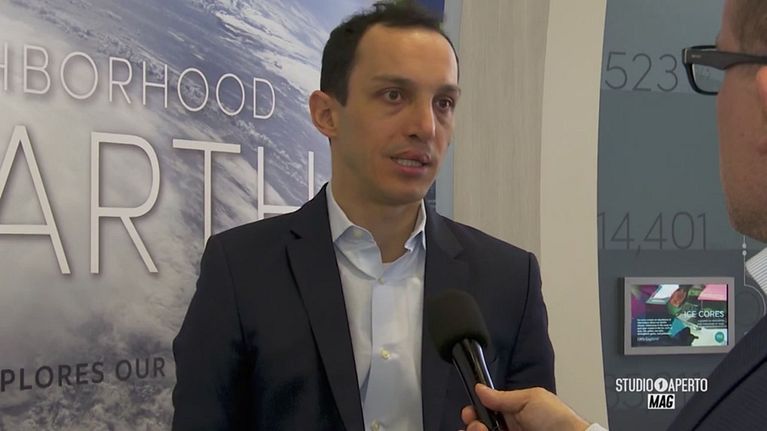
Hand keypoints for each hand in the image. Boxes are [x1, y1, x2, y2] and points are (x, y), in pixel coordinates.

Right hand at [461, 384, 589, 430]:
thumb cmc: (557, 420)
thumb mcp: (530, 400)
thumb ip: (502, 397)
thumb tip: (480, 388)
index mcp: (514, 414)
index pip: (486, 413)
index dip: (475, 412)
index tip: (469, 412)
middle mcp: (509, 429)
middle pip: (480, 427)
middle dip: (473, 424)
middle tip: (476, 424)